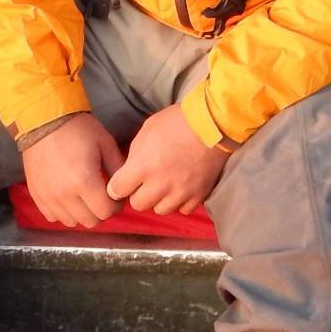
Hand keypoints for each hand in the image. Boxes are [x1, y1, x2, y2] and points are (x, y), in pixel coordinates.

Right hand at [21, 114, 124, 227]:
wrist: (44, 121)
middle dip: (101, 211)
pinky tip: (69, 198)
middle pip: (91, 221)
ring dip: (83, 213)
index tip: (116, 195)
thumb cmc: (78, 130)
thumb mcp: (106, 144)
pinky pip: (53, 217)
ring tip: (86, 197)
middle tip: (103, 196)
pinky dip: (64, 212)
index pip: (107, 212)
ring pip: (72, 222)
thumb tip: (125, 188)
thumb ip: (118, 169)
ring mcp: (48, 197)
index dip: (116, 205)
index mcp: (85, 181)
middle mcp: (65, 194)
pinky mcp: (37, 195)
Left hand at [106, 106, 228, 215]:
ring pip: (160, 210)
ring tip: (166, 185)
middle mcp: (160, 185)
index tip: (124, 181)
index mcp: (142, 166)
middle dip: (138, 193)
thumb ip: (135, 155)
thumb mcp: (147, 131)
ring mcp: (181, 193)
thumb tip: (130, 171)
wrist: (214, 122)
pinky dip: (181, 201)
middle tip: (146, 181)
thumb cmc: (177, 121)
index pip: (116, 191)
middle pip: (137, 204)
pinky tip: (182, 188)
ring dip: (160, 199)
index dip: (118, 186)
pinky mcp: (199, 195)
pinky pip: (183, 209)